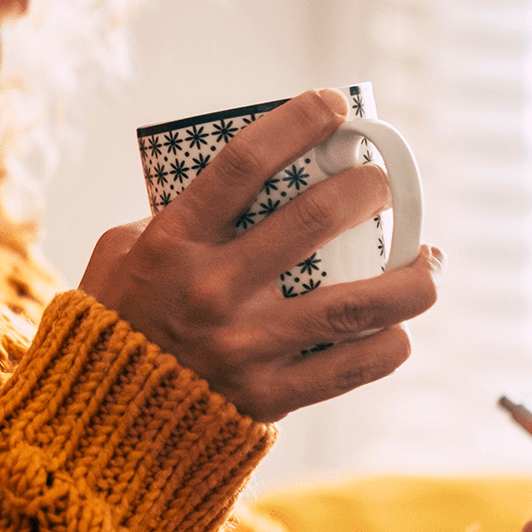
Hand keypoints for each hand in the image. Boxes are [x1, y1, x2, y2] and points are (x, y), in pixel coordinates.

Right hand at [80, 90, 441, 422]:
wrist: (101, 426)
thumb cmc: (116, 324)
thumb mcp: (118, 256)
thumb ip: (168, 217)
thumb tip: (237, 189)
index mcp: (174, 243)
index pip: (245, 163)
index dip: (298, 121)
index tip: (334, 106)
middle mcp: (213, 289)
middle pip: (314, 218)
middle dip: (368, 188)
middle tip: (384, 183)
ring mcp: (245, 345)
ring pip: (353, 303)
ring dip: (408, 277)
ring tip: (430, 260)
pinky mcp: (268, 396)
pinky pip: (349, 368)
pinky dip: (387, 346)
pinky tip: (399, 329)